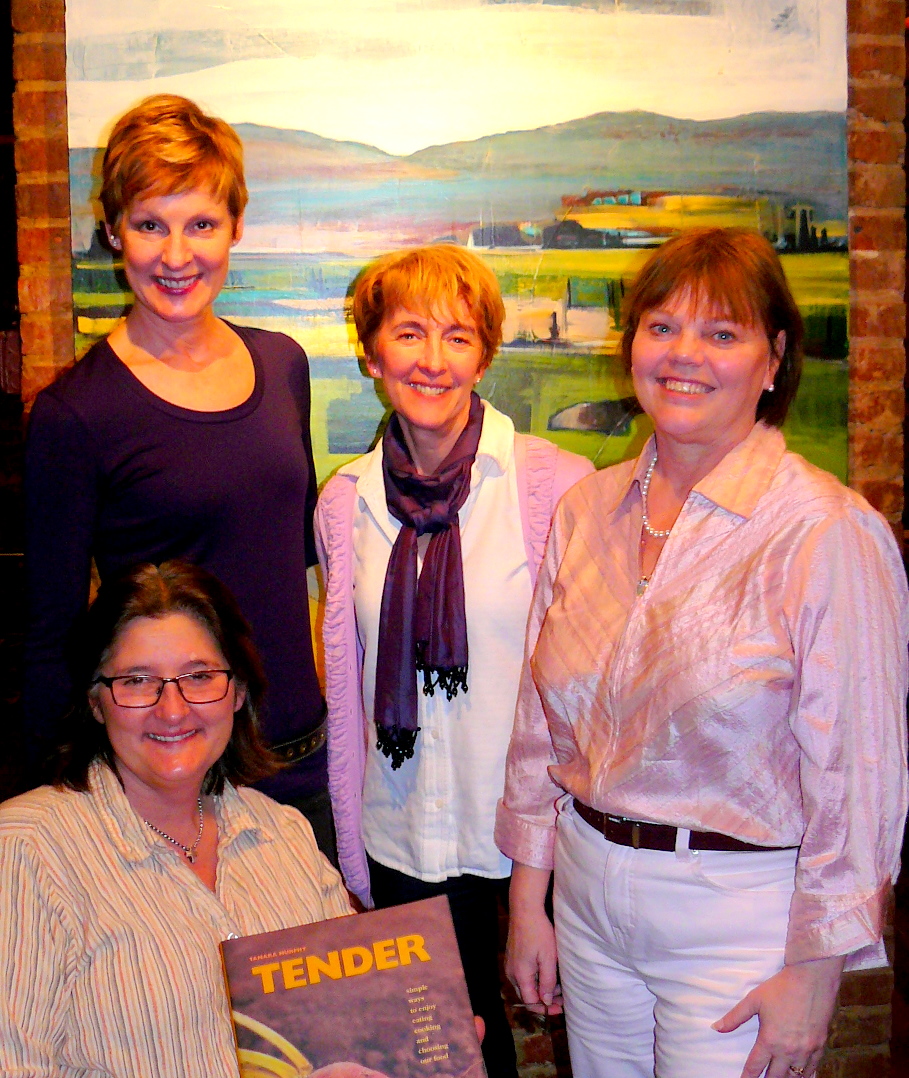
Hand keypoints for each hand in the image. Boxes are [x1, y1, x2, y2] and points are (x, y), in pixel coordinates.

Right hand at [505, 863, 562, 1015]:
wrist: (525, 910)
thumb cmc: (539, 932)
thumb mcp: (549, 959)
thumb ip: (547, 982)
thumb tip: (547, 1001)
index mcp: (520, 975)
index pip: (531, 1003)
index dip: (546, 1009)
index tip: (561, 1008)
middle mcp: (511, 973)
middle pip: (526, 996)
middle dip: (544, 1000)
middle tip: (562, 999)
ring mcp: (510, 965)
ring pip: (524, 986)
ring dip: (540, 990)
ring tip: (558, 986)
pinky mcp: (511, 957)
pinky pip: (522, 976)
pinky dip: (534, 980)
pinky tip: (546, 974)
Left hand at [712, 954, 844, 1077]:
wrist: (811, 979)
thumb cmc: (781, 988)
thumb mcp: (754, 1000)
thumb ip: (734, 1017)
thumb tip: (716, 1028)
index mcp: (769, 1040)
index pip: (755, 1066)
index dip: (747, 1077)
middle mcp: (788, 1050)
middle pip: (775, 1077)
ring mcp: (806, 1051)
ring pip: (796, 1077)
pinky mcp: (820, 1047)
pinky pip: (813, 1070)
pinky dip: (806, 1075)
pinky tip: (801, 1076)